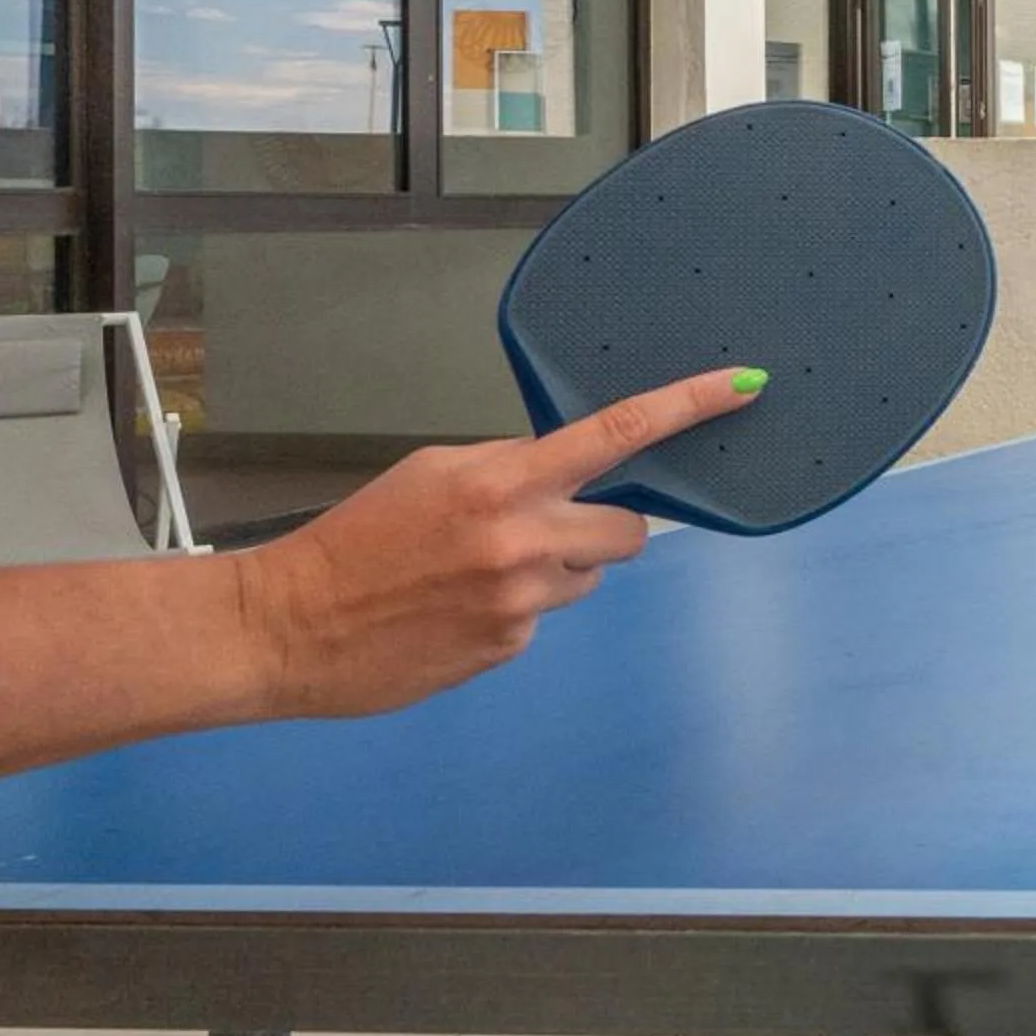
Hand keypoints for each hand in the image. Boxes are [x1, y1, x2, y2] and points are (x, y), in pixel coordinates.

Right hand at [236, 367, 760, 717]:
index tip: (745, 385)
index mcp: (502, 482)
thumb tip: (562, 474)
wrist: (289, 625)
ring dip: (551, 572)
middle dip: (597, 529)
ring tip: (473, 576)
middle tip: (539, 531)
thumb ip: (507, 468)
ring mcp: (523, 602)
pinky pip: (543, 618)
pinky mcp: (511, 649)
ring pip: (583, 578)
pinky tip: (455, 611)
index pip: (615, 434)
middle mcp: (524, 541)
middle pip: (625, 532)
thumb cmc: (355, 540)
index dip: (688, 406)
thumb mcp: (431, 474)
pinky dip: (514, 612)